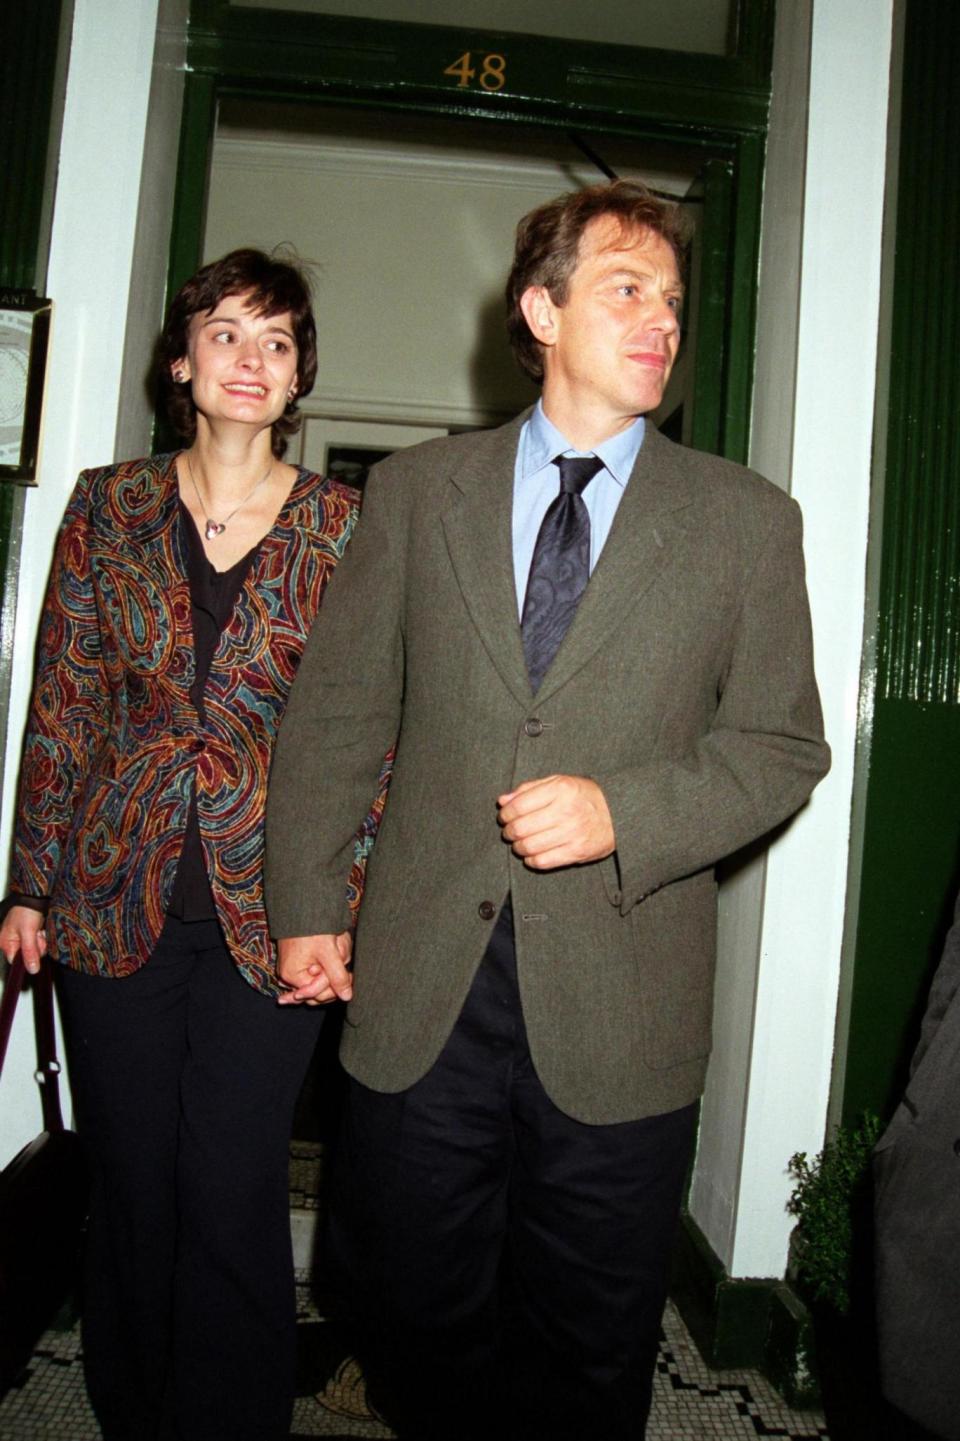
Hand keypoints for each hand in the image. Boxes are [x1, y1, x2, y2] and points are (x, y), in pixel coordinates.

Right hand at [0, 905, 48, 974]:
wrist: (36, 895)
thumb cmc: (27, 910)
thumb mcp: (28, 933)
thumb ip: (29, 952)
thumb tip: (32, 970)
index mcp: (5, 942)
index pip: (17, 961)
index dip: (29, 957)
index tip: (35, 946)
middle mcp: (12, 941)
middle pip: (28, 955)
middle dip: (36, 946)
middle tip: (37, 933)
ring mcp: (21, 937)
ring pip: (35, 948)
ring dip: (41, 940)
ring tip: (39, 929)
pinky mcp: (30, 933)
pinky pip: (39, 941)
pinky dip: (42, 935)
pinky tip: (41, 928)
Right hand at [276, 932, 352, 1005]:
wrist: (300, 905)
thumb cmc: (311, 927)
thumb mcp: (327, 952)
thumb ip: (337, 976)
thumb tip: (347, 997)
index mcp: (293, 976)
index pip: (320, 994)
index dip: (336, 986)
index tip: (349, 973)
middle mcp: (290, 976)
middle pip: (319, 989)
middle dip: (333, 975)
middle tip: (343, 956)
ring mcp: (294, 969)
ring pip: (320, 978)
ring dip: (332, 966)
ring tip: (337, 945)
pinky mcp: (299, 960)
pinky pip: (317, 968)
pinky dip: (328, 961)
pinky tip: (334, 949)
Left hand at [497, 774, 614, 869]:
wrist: (619, 813)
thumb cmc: (584, 796)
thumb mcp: (559, 782)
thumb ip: (529, 789)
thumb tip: (503, 801)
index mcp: (560, 789)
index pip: (519, 805)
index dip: (505, 814)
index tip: (504, 817)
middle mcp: (566, 811)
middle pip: (521, 828)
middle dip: (509, 832)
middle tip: (510, 832)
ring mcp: (572, 833)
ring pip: (529, 846)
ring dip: (518, 847)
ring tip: (519, 843)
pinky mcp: (577, 852)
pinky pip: (543, 861)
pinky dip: (531, 860)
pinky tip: (531, 854)